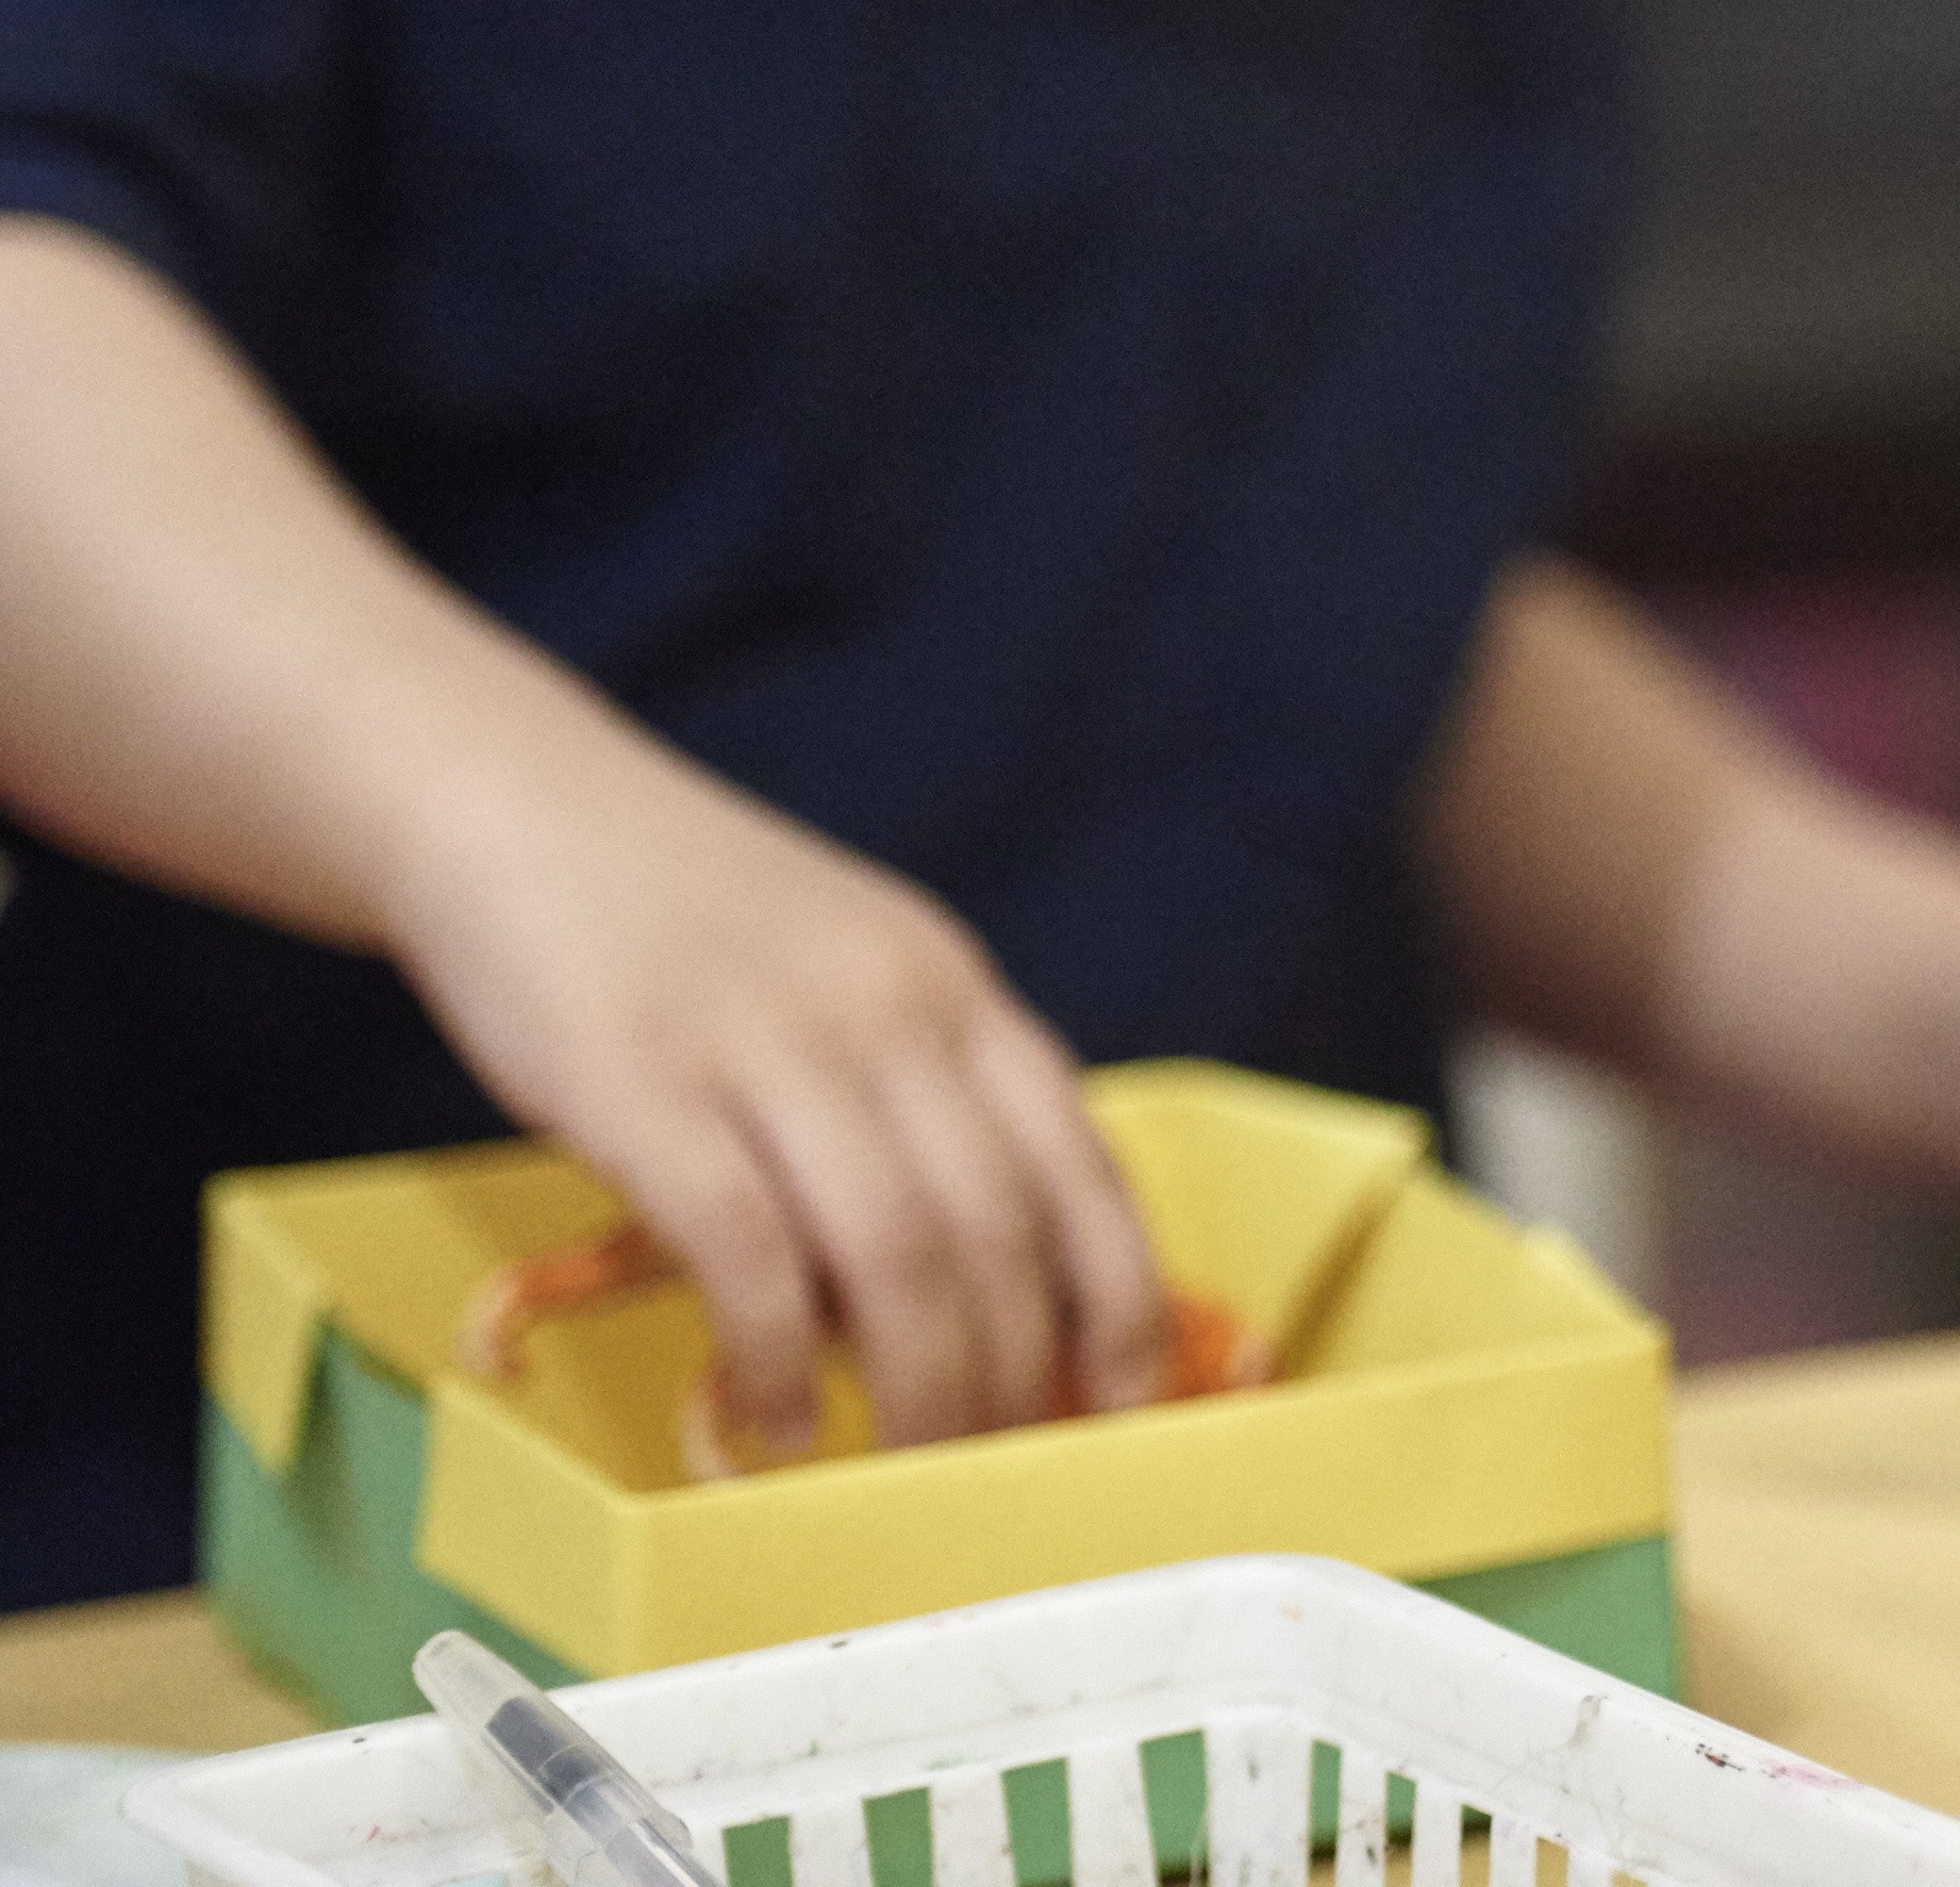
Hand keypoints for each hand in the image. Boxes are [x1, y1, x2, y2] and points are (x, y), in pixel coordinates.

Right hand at [376, 699, 1161, 1461]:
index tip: (1120, 1403)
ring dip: (910, 1388)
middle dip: (1008, 1378)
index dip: (1116, 1297)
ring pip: (895, 1251)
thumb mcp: (850, 976)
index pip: (1080, 1164)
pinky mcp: (639, 1083)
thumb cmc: (687, 923)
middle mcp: (888, 1013)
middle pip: (995, 1231)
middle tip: (986, 1474)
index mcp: (954, 991)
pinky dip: (771, 1355)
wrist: (516, 806)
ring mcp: (767, 1045)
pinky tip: (768, 1421)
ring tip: (892, 1476)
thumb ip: (918, 1098)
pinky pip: (743, 1247)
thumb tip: (971, 1283)